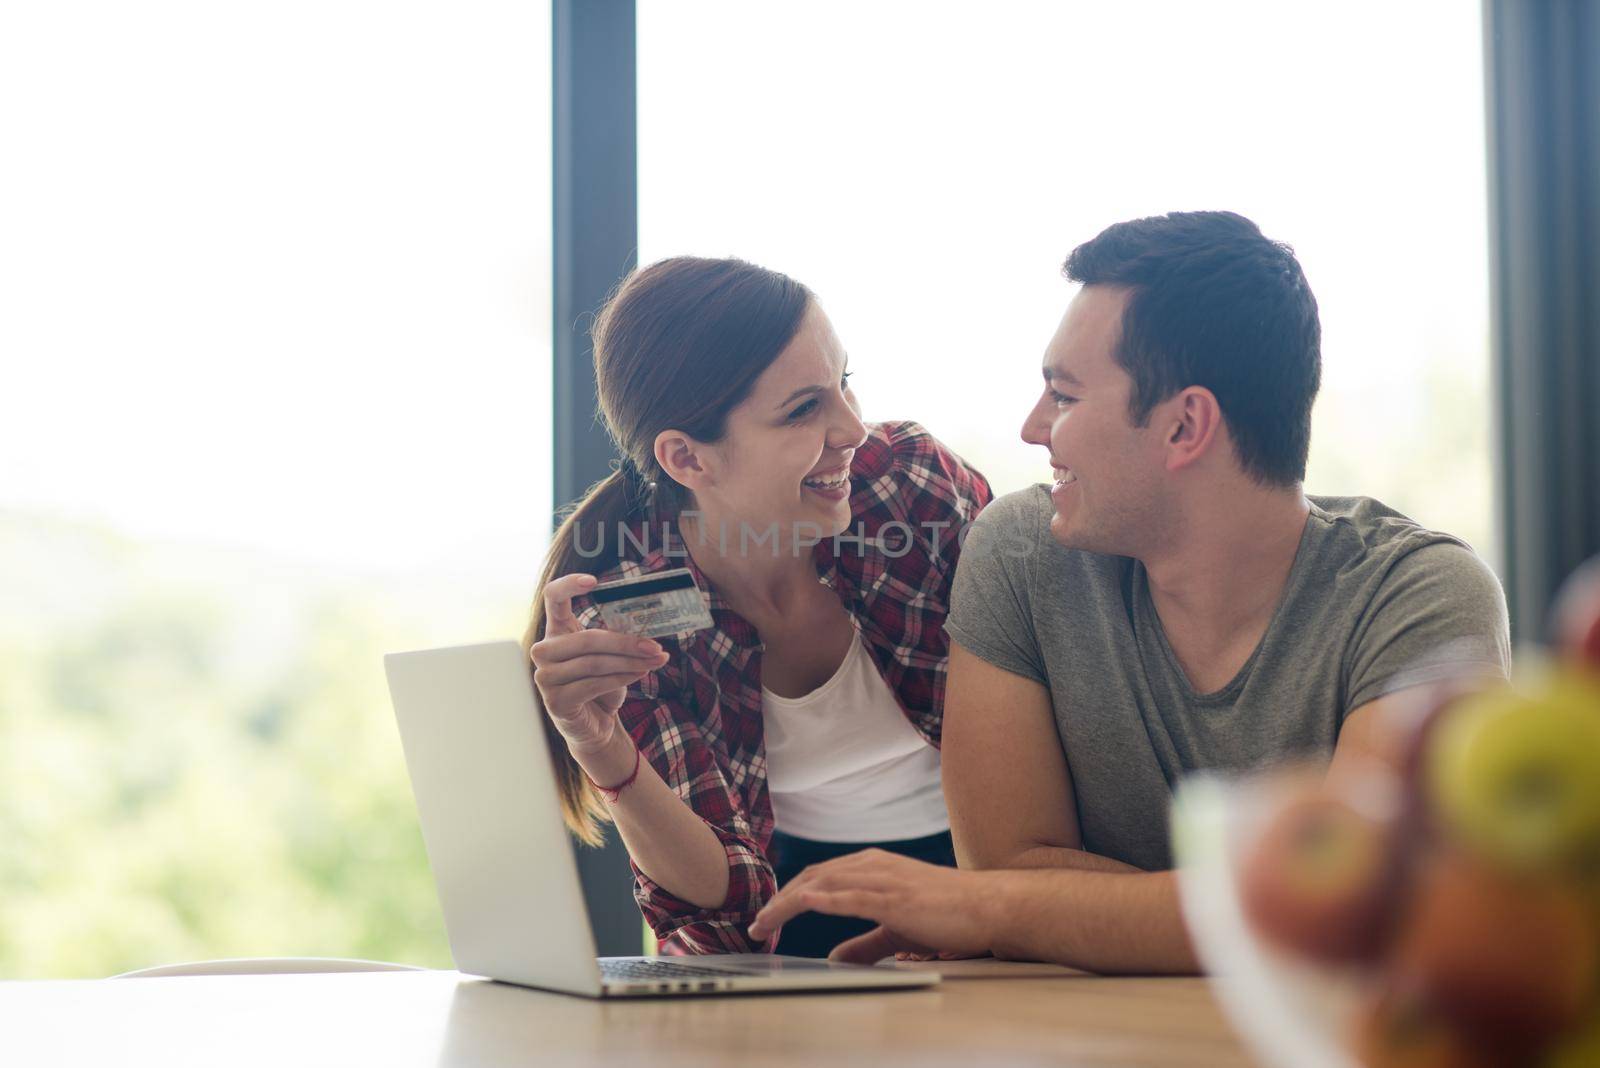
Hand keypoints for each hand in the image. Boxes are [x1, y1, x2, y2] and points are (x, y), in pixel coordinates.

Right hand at [530, 573, 669, 759]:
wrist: (595, 725)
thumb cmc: (601, 685)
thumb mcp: (609, 657)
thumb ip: (616, 639)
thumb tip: (648, 629)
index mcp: (556, 632)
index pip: (553, 598)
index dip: (569, 585)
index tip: (593, 581)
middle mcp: (543, 652)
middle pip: (587, 638)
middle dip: (626, 643)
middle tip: (655, 646)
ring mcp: (545, 677)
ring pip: (594, 663)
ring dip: (630, 662)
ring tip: (656, 661)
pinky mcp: (555, 701)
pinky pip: (594, 684)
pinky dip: (622, 678)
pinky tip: (639, 674)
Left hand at [747, 849, 1000, 963]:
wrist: (987, 906)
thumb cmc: (948, 914)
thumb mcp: (896, 929)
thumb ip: (865, 944)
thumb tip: (836, 958)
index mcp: (872, 867)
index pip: (819, 877)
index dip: (789, 895)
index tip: (767, 916)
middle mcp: (873, 865)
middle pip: (812, 878)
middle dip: (779, 900)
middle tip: (755, 924)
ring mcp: (883, 878)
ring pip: (823, 884)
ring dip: (788, 902)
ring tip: (764, 922)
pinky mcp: (895, 897)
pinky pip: (851, 895)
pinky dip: (822, 897)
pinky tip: (801, 903)